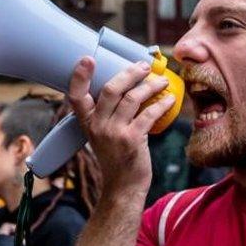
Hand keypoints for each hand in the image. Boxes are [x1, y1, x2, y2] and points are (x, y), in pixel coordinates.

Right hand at [68, 56, 173, 197]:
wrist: (122, 187)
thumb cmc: (116, 157)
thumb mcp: (101, 135)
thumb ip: (107, 114)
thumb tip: (128, 87)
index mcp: (86, 122)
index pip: (76, 96)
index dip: (80, 76)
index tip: (88, 58)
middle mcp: (97, 126)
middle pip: (110, 89)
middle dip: (129, 73)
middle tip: (144, 66)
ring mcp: (114, 133)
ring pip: (132, 98)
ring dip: (150, 85)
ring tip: (162, 81)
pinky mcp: (132, 140)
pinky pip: (149, 114)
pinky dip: (161, 103)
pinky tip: (169, 99)